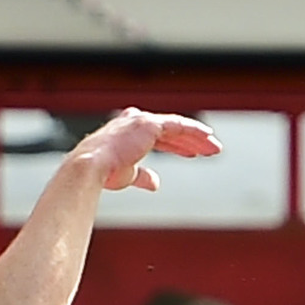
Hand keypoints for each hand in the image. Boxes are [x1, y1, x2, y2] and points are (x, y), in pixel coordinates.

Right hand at [69, 108, 221, 194]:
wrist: (91, 166)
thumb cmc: (101, 172)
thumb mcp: (126, 175)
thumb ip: (142, 176)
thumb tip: (156, 183)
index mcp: (126, 132)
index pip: (158, 137)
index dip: (175, 145)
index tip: (189, 152)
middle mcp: (134, 122)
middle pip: (171, 131)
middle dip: (190, 141)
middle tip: (208, 150)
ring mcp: (142, 121)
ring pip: (178, 128)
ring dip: (197, 138)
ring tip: (213, 148)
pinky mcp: (150, 124)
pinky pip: (179, 126)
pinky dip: (195, 131)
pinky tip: (208, 137)